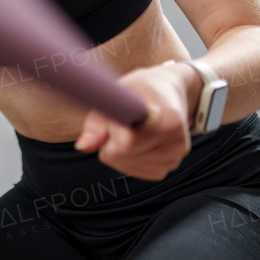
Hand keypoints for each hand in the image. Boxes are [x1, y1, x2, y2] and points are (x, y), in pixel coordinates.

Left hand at [73, 63, 196, 180]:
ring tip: (130, 128)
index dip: (111, 131)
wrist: (168, 91)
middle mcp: (176, 142)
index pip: (128, 141)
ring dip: (118, 151)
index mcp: (168, 120)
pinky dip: (128, 158)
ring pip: (127, 165)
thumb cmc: (141, 89)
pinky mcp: (169, 167)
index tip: (116, 116)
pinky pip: (135, 170)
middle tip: (120, 120)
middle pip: (124, 156)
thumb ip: (96, 122)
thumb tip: (83, 146)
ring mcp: (174, 158)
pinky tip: (135, 141)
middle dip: (110, 141)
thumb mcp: (117, 93)